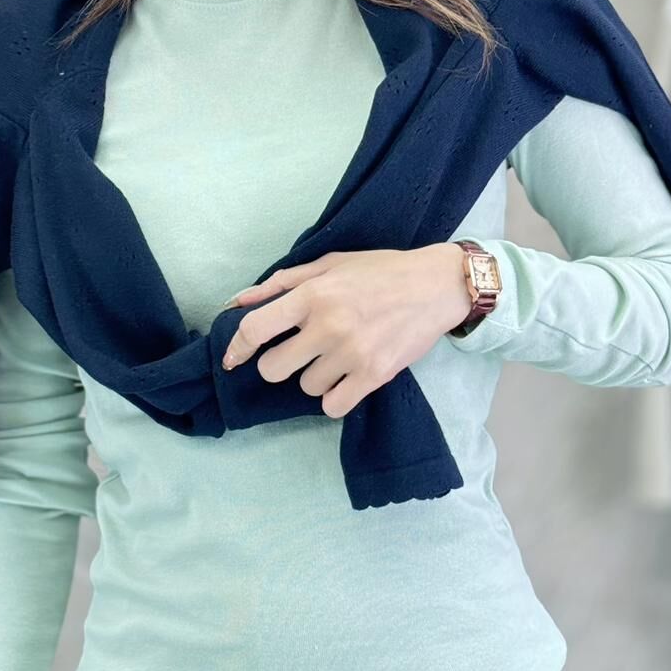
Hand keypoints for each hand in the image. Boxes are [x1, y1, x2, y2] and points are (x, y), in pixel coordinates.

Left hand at [220, 246, 471, 418]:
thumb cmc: (380, 271)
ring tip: (338, 356)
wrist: (436, 286)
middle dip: (279, 363)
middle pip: (274, 368)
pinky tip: (347, 378)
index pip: (255, 329)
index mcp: (312, 294)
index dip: (238, 347)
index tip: (234, 357)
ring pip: (306, 387)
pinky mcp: (374, 375)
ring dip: (315, 376)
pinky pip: (333, 406)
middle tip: (300, 352)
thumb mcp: (330, 264)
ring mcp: (351, 353)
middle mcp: (328, 325)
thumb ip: (282, 282)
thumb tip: (240, 302)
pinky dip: (336, 397)